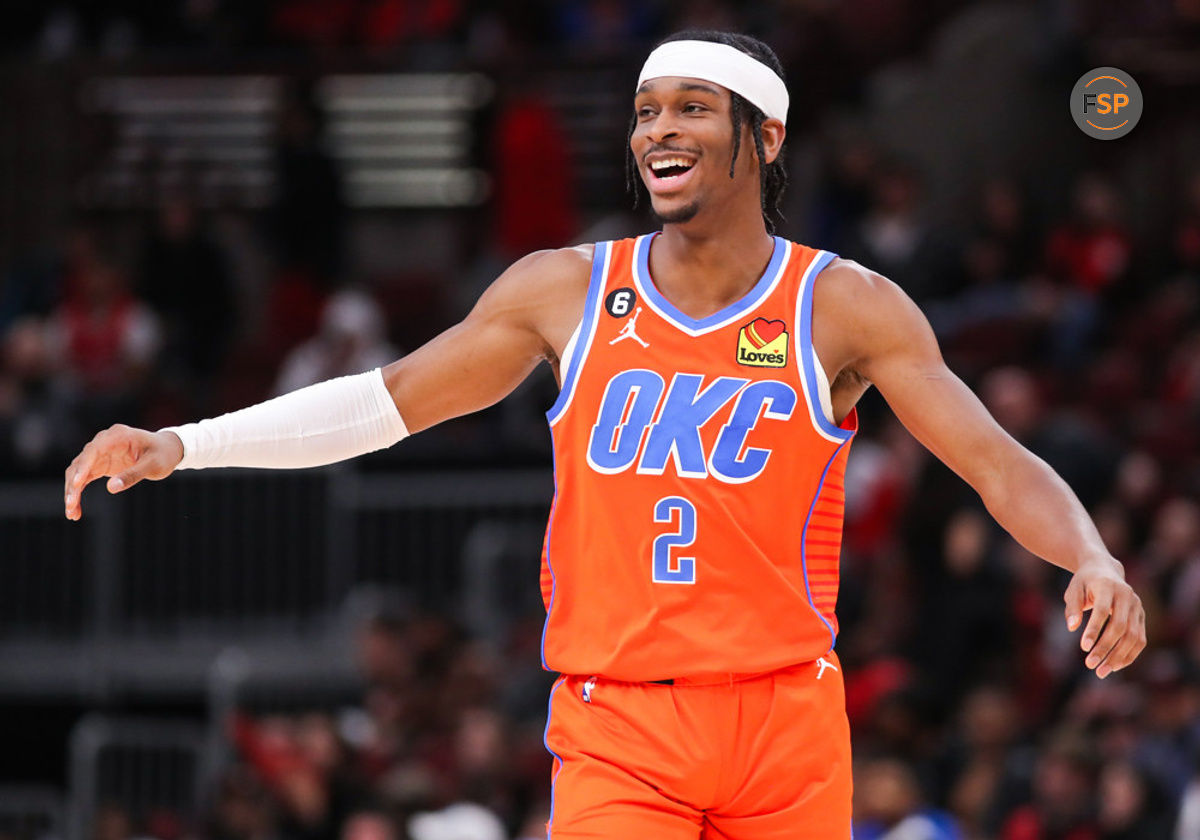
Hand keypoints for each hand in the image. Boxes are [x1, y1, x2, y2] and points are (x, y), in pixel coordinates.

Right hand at [64, 425, 183, 519]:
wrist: (167, 449)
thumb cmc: (162, 454)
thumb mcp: (154, 465)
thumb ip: (134, 474)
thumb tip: (111, 488)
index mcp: (118, 436)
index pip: (93, 450)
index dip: (83, 466)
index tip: (77, 484)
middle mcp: (104, 442)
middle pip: (81, 462)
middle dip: (74, 484)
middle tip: (71, 505)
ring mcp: (100, 453)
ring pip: (77, 472)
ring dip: (72, 492)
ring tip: (72, 513)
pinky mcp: (99, 464)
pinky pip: (83, 479)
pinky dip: (78, 493)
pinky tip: (75, 510)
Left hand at [1063, 557, 1145, 678]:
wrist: (1104, 570)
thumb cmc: (1084, 582)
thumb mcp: (1073, 590)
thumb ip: (1072, 607)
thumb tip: (1072, 627)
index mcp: (1108, 586)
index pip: (1102, 611)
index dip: (1094, 630)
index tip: (1084, 647)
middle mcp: (1127, 596)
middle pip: (1120, 627)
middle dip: (1105, 647)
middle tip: (1090, 665)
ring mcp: (1138, 607)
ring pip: (1133, 636)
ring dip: (1118, 656)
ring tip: (1101, 671)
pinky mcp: (1142, 617)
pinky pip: (1140, 640)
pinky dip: (1129, 655)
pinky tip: (1114, 666)